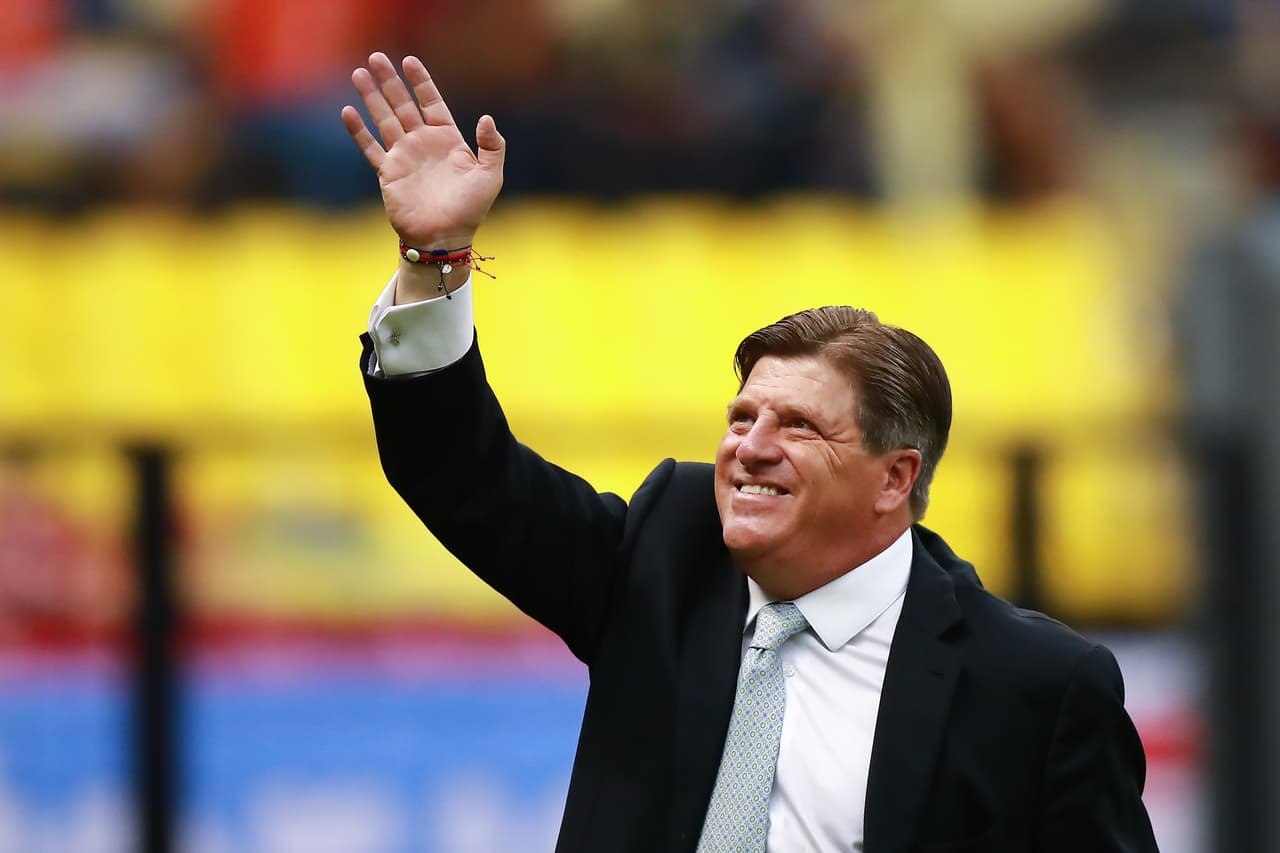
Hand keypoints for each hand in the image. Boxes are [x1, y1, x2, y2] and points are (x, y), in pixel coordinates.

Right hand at [342, 53, 504, 248]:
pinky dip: (359, 131)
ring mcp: (404, 156)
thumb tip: (487, 118)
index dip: (421, 82)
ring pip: (384, 119)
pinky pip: (371, 147)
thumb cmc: (471, 209)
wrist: (445, 237)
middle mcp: (423, 143)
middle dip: (390, 81)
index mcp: (447, 139)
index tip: (409, 61)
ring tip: (359, 74)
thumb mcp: (490, 176)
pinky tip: (348, 112)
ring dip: (372, 97)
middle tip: (376, 57)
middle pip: (403, 104)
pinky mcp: (389, 173)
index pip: (431, 102)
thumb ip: (492, 146)